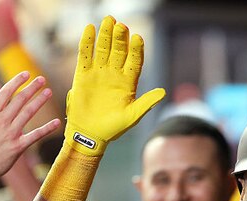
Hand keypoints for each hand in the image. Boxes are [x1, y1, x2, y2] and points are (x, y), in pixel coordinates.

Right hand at [0, 71, 59, 182]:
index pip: (5, 93)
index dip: (16, 82)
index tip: (26, 74)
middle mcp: (1, 121)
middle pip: (19, 100)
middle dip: (31, 88)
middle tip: (41, 79)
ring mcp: (10, 134)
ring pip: (28, 113)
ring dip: (39, 101)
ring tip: (48, 92)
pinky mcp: (18, 147)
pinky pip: (35, 136)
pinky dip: (47, 129)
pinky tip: (57, 122)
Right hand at [64, 15, 165, 155]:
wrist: (90, 134)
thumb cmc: (113, 128)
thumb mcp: (132, 116)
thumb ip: (146, 103)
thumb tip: (163, 92)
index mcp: (128, 83)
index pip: (134, 61)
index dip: (136, 50)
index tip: (138, 38)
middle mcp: (114, 74)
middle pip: (119, 51)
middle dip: (121, 38)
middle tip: (122, 25)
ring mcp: (99, 73)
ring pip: (103, 49)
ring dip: (105, 35)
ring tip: (108, 20)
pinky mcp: (83, 75)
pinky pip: (85, 55)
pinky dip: (87, 42)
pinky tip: (89, 29)